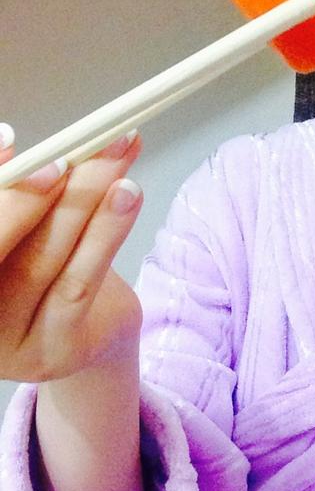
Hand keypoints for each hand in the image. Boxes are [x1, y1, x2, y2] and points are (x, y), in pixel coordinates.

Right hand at [0, 125, 143, 382]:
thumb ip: (17, 198)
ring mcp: (5, 346)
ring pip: (43, 261)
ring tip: (116, 155)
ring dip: (84, 200)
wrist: (86, 334)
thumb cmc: (40, 269)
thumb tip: (21, 142)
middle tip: (68, 150)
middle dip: (31, 192)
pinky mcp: (53, 352)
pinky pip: (79, 285)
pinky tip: (127, 193)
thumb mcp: (20, 232)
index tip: (8, 138)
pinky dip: (104, 234)